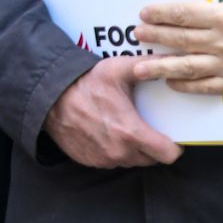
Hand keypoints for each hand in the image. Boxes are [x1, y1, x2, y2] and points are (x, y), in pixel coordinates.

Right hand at [43, 57, 182, 168]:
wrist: (50, 97)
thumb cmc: (85, 83)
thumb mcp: (116, 70)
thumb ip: (145, 67)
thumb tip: (171, 60)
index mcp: (131, 132)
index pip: (168, 155)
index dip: (173, 146)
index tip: (170, 137)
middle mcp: (119, 152)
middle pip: (151, 159)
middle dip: (152, 146)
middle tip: (144, 126)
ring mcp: (104, 159)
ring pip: (131, 161)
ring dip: (132, 149)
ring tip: (123, 127)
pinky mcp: (90, 161)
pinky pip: (111, 161)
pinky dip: (113, 151)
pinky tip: (106, 132)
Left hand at [132, 0, 222, 93]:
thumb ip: (210, 3)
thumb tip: (178, 7)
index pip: (184, 14)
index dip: (162, 14)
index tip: (144, 14)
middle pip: (181, 40)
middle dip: (156, 37)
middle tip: (137, 35)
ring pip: (188, 67)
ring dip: (161, 67)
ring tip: (139, 68)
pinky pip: (204, 87)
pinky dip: (185, 85)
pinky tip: (169, 81)